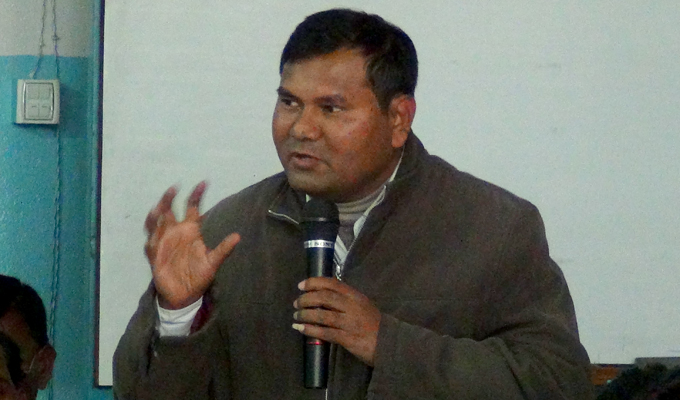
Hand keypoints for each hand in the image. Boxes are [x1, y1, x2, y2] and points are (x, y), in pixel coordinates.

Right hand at [144, 181, 239, 308]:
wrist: (185, 295)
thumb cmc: (199, 275)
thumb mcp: (213, 262)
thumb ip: (223, 250)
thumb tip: (238, 236)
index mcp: (190, 230)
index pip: (191, 207)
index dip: (196, 195)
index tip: (203, 182)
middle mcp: (175, 232)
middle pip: (169, 210)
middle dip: (169, 199)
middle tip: (174, 188)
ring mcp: (163, 243)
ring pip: (155, 224)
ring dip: (156, 215)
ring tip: (160, 208)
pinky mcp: (155, 256)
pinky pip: (150, 245)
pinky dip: (151, 239)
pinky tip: (154, 236)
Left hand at [292, 277, 380, 365]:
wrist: (390, 343)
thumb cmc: (374, 323)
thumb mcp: (363, 305)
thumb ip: (346, 299)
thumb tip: (322, 295)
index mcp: (355, 296)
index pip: (332, 284)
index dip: (314, 282)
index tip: (301, 285)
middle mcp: (352, 307)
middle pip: (324, 298)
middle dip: (306, 299)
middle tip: (296, 303)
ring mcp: (349, 323)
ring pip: (322, 315)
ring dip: (305, 314)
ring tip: (296, 316)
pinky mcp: (347, 338)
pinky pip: (324, 332)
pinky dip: (310, 329)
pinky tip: (300, 328)